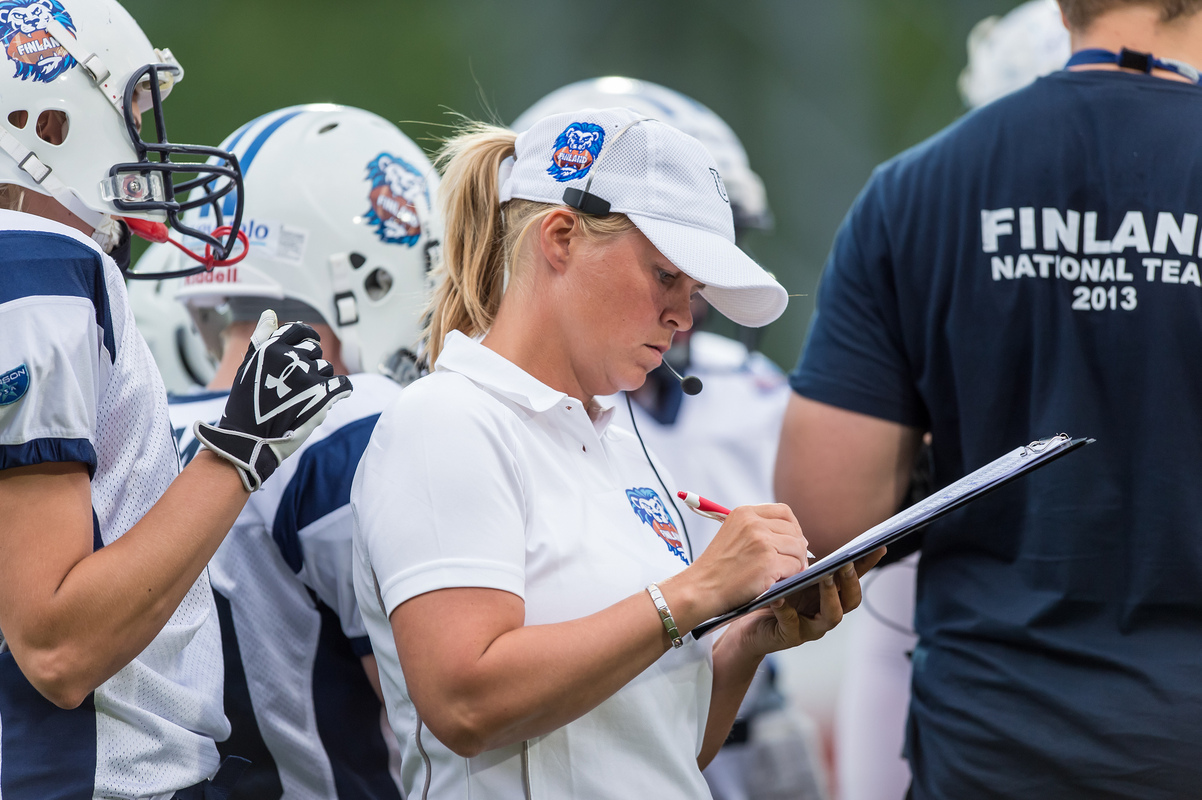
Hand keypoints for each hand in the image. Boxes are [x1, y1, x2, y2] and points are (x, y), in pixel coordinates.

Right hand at [193, 310, 352, 490]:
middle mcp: (291, 358)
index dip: (305, 339)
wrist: (249, 440)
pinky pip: (344, 384)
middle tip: (295, 384)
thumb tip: (270, 313)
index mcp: (272, 348)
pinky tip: (334, 396)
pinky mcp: (322, 396)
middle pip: (314, 351)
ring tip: (302, 398)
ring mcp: (308, 377)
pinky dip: (342, 390)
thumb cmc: (246, 404)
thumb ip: (262, 338)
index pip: (299, 331)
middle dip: (309, 364)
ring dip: (320, 381)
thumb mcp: (248, 366)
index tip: (306, 348)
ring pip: (327, 369)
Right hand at [670, 504, 810, 623]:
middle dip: (797, 547)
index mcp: (744, 513)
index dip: (793, 527)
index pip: (783, 511)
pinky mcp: (769, 562)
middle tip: (794, 562)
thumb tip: (797, 537)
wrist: (701, 588)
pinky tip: (778, 580)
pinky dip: (791, 575)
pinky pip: (795, 566)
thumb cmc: (717, 568)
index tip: (792, 541)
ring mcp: (762, 541)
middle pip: (794, 530)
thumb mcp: (733, 535)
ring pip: (798, 548)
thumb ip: (758, 530)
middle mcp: (754, 523)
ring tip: (785, 572)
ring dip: (795, 562)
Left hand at [729, 546, 886, 656]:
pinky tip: (778, 597)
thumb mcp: (792, 575)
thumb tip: (807, 538)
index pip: (855, 578)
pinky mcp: (790, 636)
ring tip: (823, 577)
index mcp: (830, 594)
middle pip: (851, 600)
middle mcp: (827, 612)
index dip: (868, 564)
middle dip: (850, 581)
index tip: (878, 546)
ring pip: (832, 615)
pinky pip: (791, 623)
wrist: (748, 623)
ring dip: (830, 595)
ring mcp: (811, 627)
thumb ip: (805, 563)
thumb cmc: (774, 594)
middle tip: (845, 563)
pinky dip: (785, 609)